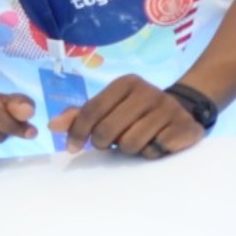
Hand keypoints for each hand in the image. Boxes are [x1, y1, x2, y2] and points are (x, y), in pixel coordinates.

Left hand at [49, 75, 204, 159]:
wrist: (182, 112)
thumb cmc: (136, 113)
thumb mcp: (110, 109)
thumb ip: (81, 116)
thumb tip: (52, 126)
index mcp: (127, 83)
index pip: (92, 110)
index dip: (77, 132)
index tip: (72, 148)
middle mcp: (149, 91)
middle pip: (107, 130)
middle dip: (104, 143)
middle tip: (111, 143)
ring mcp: (169, 109)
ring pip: (130, 143)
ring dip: (129, 149)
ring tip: (136, 141)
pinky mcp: (184, 127)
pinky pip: (154, 150)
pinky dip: (151, 152)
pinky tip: (155, 144)